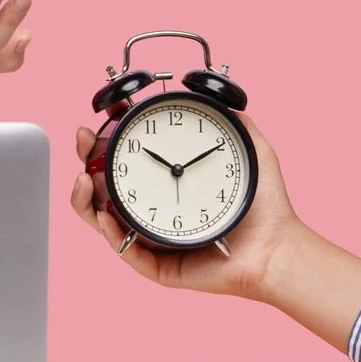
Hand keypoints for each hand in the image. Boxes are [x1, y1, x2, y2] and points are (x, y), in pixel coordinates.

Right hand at [69, 118, 299, 299]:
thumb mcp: (252, 152)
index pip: (128, 157)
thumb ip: (236, 122)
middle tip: (84, 140)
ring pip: (101, 219)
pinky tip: (107, 216)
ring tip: (82, 179)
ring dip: (83, 198)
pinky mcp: (159, 265)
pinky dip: (111, 234)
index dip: (110, 135)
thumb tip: (219, 95)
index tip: (107, 113)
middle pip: (103, 184)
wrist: (278, 248)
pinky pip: (126, 251)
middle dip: (85, 160)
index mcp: (167, 182)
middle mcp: (153, 208)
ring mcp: (152, 237)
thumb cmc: (266, 207)